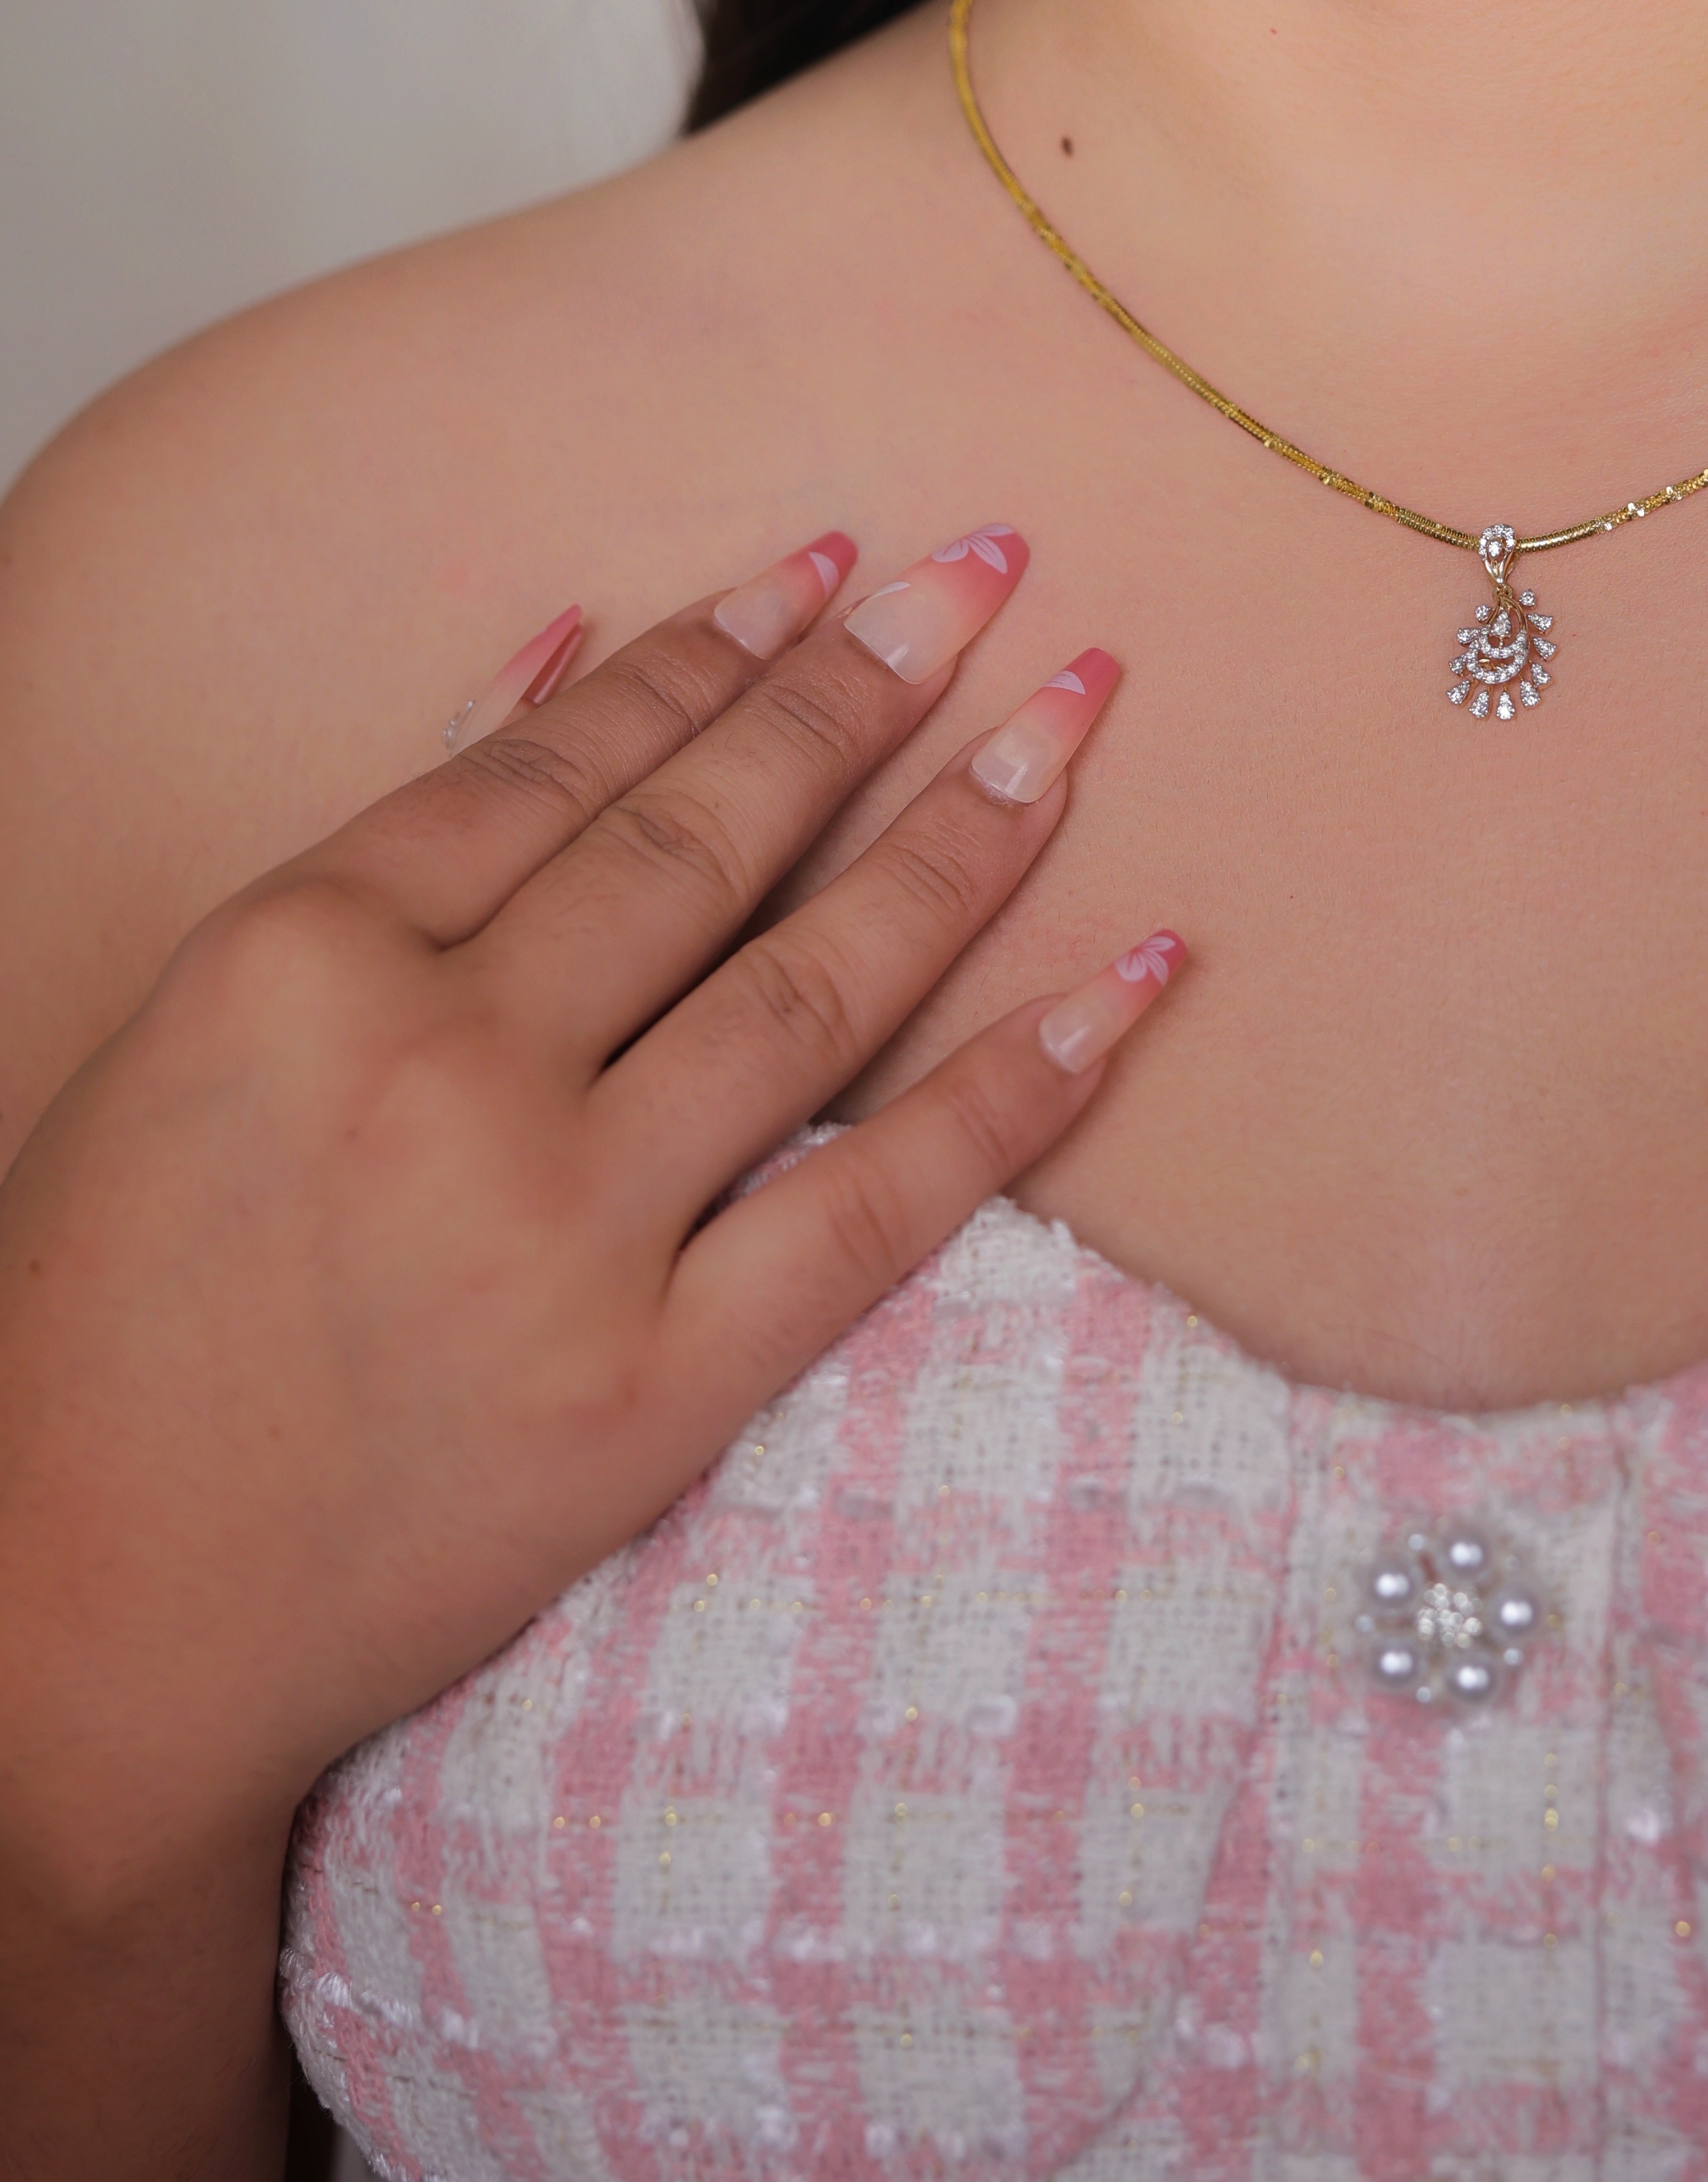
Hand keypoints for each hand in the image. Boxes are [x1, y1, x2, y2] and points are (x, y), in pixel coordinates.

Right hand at [0, 523, 1177, 1908]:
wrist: (70, 1614)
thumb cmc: (110, 1301)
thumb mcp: (204, 1021)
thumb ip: (398, 835)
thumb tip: (558, 641)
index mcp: (307, 954)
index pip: (563, 759)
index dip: (717, 649)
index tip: (835, 567)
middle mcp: (444, 1066)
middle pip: (705, 837)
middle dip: (865, 689)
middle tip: (991, 577)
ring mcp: (559, 1230)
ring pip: (812, 984)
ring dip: (966, 838)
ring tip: (1074, 722)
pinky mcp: (649, 1390)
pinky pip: (876, 1206)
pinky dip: (1018, 1086)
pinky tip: (1127, 978)